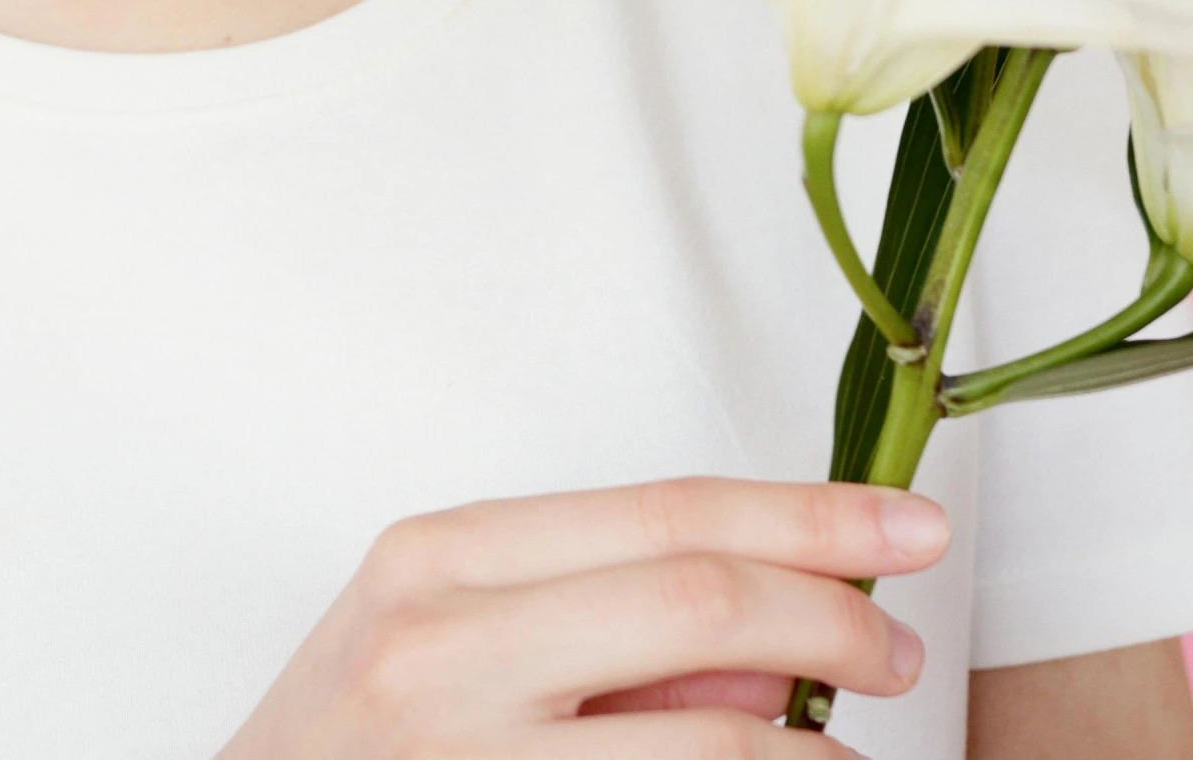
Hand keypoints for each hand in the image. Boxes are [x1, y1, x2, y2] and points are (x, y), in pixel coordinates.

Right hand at [214, 473, 949, 757]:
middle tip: (900, 648)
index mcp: (440, 562)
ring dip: (812, 753)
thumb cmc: (344, 752)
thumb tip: (772, 650)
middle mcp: (445, 651)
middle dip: (833, 619)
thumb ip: (593, 619)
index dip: (810, 517)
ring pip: (711, 747)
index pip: (668, 515)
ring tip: (842, 754)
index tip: (906, 526)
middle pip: (698, 603)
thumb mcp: (440, 644)